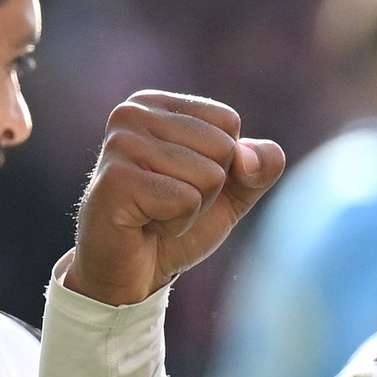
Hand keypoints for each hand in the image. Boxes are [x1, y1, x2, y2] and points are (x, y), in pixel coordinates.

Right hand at [67, 92, 285, 305]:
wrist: (132, 272)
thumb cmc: (175, 222)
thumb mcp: (231, 190)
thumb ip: (260, 166)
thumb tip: (253, 160)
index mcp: (156, 104)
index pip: (228, 121)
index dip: (222, 164)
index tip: (182, 181)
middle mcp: (131, 114)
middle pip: (223, 147)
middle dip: (209, 189)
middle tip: (168, 202)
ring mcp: (120, 145)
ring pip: (209, 176)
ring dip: (192, 209)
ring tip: (156, 213)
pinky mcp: (116, 181)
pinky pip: (186, 201)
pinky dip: (177, 224)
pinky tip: (146, 225)